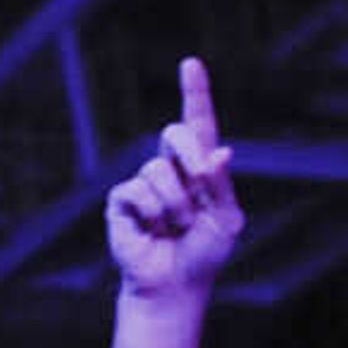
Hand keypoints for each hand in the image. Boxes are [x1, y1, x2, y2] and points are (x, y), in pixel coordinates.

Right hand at [104, 54, 242, 299]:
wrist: (174, 284)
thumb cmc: (205, 253)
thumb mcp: (227, 218)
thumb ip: (221, 185)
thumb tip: (220, 152)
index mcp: (200, 168)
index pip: (198, 123)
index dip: (195, 92)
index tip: (191, 63)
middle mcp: (170, 168)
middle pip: (175, 133)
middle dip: (188, 154)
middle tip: (197, 181)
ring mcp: (143, 183)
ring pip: (157, 170)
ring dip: (174, 203)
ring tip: (175, 227)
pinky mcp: (120, 201)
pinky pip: (135, 191)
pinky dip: (151, 213)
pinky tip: (152, 230)